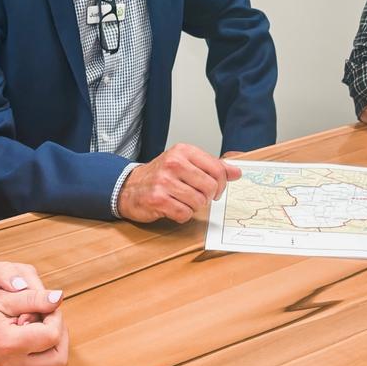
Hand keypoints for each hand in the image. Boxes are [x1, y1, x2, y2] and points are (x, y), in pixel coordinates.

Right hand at [0, 287, 68, 365]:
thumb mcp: (1, 297)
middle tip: (48, 313)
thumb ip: (32, 298)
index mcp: (12, 343)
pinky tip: (30, 326)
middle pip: (59, 356)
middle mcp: (15, 361)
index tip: (44, 301)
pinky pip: (40, 360)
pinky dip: (43, 344)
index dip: (55, 314)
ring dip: (54, 339)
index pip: (54, 334)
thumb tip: (58, 297)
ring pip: (52, 361)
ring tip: (39, 319)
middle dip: (61, 331)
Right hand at [117, 143, 241, 222]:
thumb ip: (212, 167)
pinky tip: (173, 207)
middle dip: (207, 197)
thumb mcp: (186, 163)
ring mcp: (164, 182)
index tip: (216, 189)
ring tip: (182, 200)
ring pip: (199, 202)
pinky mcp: (157, 200)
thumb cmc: (161, 175)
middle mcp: (173, 163)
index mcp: (183, 151)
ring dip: (193, 206)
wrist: (129, 186)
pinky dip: (182, 215)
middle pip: (210, 187)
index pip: (217, 168)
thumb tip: (237, 172)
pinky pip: (184, 214)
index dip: (221, 184)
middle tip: (197, 196)